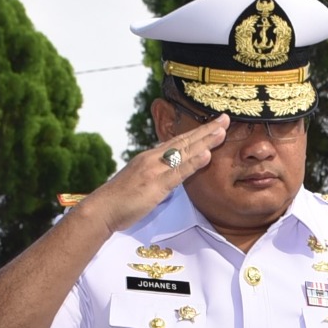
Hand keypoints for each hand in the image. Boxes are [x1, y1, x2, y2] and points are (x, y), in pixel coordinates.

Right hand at [79, 116, 232, 232]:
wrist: (101, 209)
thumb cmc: (120, 199)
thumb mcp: (142, 181)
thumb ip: (158, 174)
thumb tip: (172, 171)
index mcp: (150, 157)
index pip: (177, 142)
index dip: (197, 133)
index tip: (214, 125)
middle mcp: (152, 158)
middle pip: (183, 141)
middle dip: (206, 130)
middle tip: (226, 119)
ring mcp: (154, 170)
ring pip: (183, 152)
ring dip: (204, 141)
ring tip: (222, 131)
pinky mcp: (155, 185)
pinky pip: (178, 172)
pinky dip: (193, 162)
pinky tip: (207, 155)